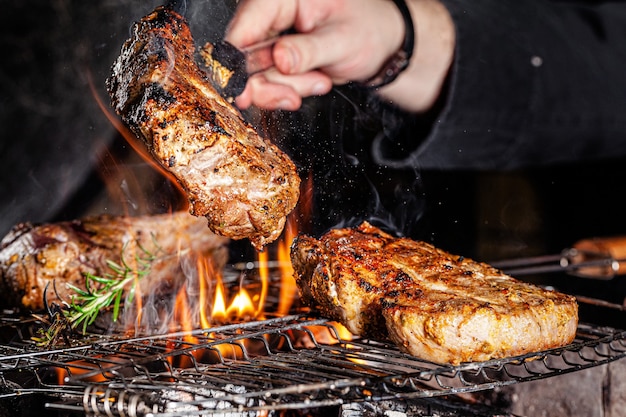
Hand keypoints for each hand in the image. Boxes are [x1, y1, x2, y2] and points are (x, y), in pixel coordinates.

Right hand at [225, 0, 454, 112]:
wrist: (383, 45)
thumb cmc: (369, 31)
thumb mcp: (343, 41)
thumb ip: (309, 51)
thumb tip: (280, 59)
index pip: (245, 23)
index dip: (235, 57)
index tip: (239, 88)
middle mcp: (274, 14)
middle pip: (245, 54)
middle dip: (270, 83)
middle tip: (293, 97)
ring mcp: (274, 38)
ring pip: (258, 74)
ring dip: (288, 88)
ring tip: (321, 80)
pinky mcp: (278, 58)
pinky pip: (272, 82)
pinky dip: (293, 89)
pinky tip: (317, 79)